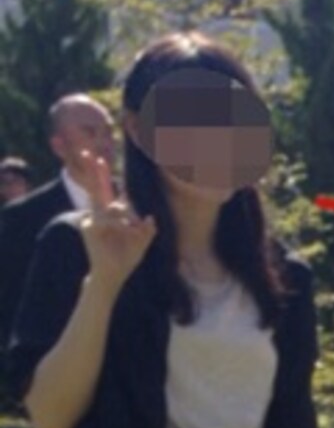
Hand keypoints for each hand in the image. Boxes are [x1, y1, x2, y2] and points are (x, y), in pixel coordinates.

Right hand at [77, 151, 155, 291]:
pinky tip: (120, 235)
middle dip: (92, 170)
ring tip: (130, 233)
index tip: (99, 158)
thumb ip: (147, 231)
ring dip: (125, 220)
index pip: (108, 191)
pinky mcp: (88, 226)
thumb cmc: (126, 259)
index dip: (103, 174)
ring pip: (112, 208)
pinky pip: (107, 220)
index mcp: (112, 214)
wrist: (113, 274)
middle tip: (88, 152)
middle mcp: (100, 214)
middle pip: (96, 187)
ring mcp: (92, 219)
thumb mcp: (142, 244)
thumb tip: (152, 219)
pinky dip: (118, 227)